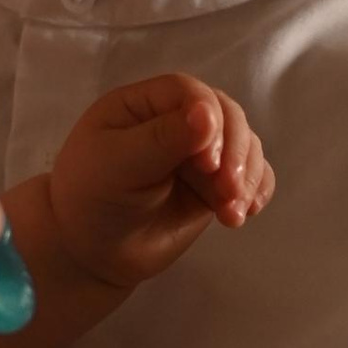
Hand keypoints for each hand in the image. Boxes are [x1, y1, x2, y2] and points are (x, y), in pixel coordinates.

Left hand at [43, 74, 273, 291]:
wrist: (90, 254)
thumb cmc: (91, 200)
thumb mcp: (118, 165)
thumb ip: (162, 139)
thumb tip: (209, 113)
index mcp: (144, 105)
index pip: (190, 94)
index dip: (209, 120)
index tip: (208, 163)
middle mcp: (175, 121)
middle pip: (227, 116)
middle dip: (235, 153)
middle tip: (227, 192)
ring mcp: (198, 154)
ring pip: (244, 146)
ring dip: (247, 176)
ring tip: (232, 214)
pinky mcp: (214, 185)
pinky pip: (251, 175)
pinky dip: (256, 189)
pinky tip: (248, 210)